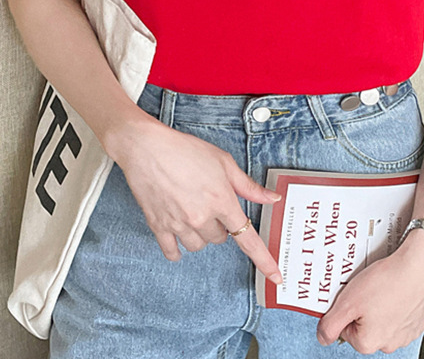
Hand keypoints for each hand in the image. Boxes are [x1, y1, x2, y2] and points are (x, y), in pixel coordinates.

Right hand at [107, 111, 284, 284]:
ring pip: (199, 245)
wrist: (147, 147)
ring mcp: (179, 224)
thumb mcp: (223, 162)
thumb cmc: (185, 150)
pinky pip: (173, 252)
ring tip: (192, 209)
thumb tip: (272, 199)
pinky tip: (179, 231)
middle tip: (210, 202)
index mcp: (221, 201)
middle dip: (220, 224)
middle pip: (220, 238)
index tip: (275, 276)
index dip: (264, 260)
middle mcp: (202, 217)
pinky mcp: (159, 226)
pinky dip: (178, 247)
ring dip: (201, 234)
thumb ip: (248, 185)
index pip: (248, 238)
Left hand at [316, 227, 423, 353]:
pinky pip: (398, 312)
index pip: (344, 328)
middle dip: (362, 306)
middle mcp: (389, 343)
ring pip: (381, 318)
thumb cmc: (388, 282)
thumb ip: (331, 324)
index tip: (353, 295)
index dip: (346, 307)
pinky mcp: (417, 320)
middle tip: (366, 288)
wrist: (420, 266)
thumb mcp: (348, 301)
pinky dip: (394, 301)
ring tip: (381, 285)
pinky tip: (394, 287)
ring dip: (378, 304)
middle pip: (363, 325)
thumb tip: (323, 337)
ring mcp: (405, 333)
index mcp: (369, 343)